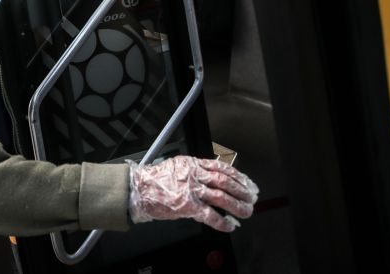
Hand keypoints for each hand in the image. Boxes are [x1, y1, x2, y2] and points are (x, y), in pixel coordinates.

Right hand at [128, 156, 258, 232]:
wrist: (138, 189)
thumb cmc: (155, 180)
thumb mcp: (177, 167)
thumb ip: (194, 171)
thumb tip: (212, 181)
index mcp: (192, 163)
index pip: (221, 167)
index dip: (238, 176)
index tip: (248, 183)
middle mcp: (194, 174)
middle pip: (225, 181)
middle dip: (242, 190)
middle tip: (252, 198)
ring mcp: (191, 190)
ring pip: (221, 197)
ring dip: (237, 206)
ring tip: (246, 212)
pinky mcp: (187, 205)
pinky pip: (209, 215)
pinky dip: (222, 222)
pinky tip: (229, 225)